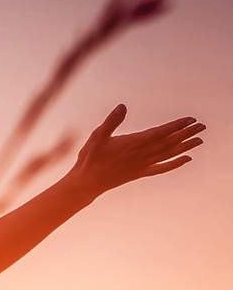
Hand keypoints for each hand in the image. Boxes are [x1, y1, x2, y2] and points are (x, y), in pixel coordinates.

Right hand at [66, 104, 203, 194]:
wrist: (87, 182)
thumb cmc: (90, 158)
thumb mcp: (97, 136)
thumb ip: (111, 121)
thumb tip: (122, 107)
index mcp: (132, 143)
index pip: (160, 133)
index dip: (176, 126)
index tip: (190, 119)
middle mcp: (141, 154)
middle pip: (168, 143)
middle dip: (186, 134)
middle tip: (202, 126)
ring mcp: (142, 165)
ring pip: (168, 154)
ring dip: (185, 147)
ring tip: (199, 140)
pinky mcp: (140, 173)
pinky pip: (162, 168)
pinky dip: (175, 163)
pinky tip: (187, 159)